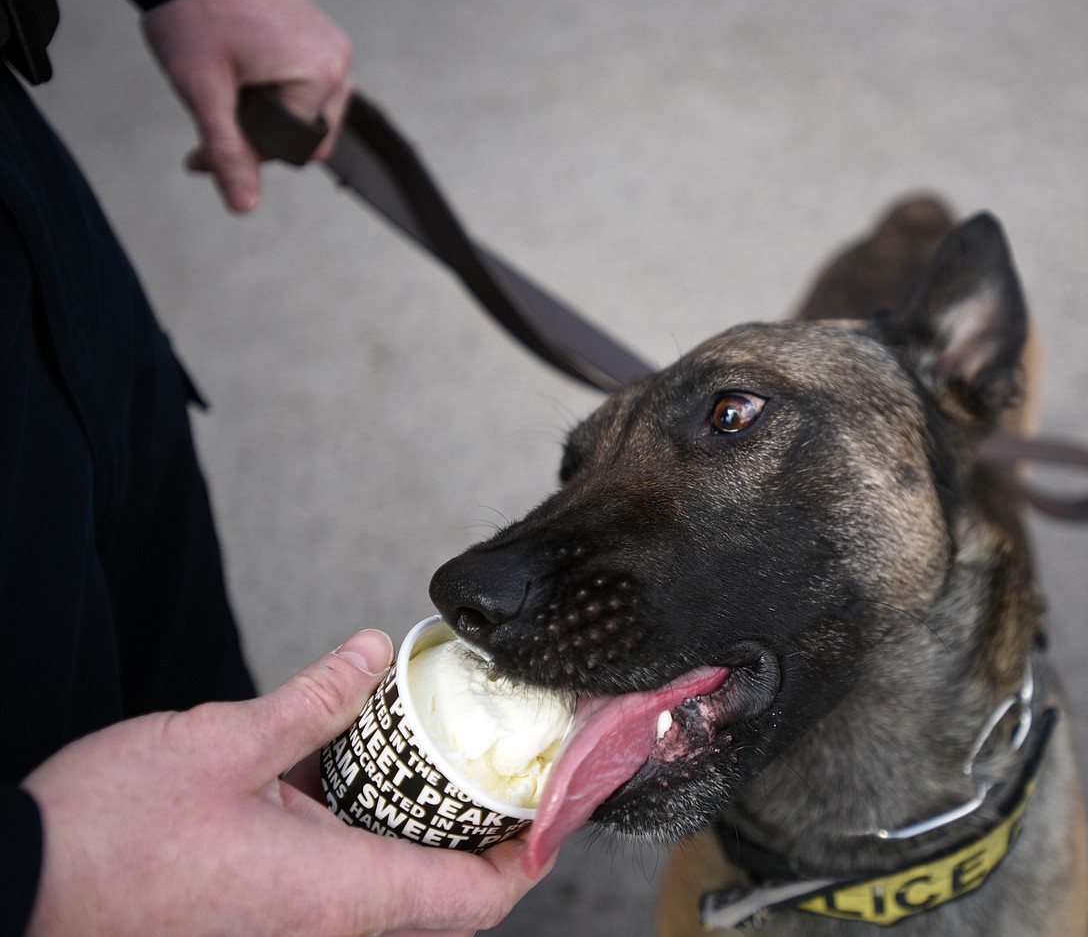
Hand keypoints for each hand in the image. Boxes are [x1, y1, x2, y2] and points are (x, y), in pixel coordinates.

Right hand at [23, 629, 555, 935]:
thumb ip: (312, 699)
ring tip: (452, 751)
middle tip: (511, 763)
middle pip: (443, 891)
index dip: (530, 854)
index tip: (559, 805)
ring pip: (394, 879)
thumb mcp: (222, 744)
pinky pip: (342, 867)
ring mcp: (292, 916)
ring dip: (429, 822)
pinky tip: (364, 762)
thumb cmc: (107, 837)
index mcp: (336, 892)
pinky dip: (372, 820)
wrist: (18, 886)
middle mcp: (325, 918)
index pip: (472, 898)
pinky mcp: (261, 900)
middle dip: (486, 830)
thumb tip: (370, 653)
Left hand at [141, 0, 351, 212]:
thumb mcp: (204, 92)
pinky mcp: (319, 39)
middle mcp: (337, 62)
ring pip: (308, 117)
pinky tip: (242, 76)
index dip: (246, 156)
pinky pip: (307, 89)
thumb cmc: (193, 13)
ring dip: (269, 117)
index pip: (294, 151)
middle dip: (261, 137)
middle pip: (310, 139)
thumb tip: (244, 206)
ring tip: (229, 89)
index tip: (201, 151)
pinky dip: (275, 94)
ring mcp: (332, 48)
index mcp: (319, 75)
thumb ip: (228, 151)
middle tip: (216, 115)